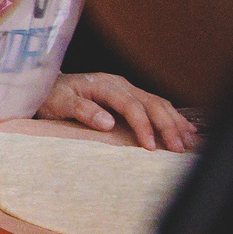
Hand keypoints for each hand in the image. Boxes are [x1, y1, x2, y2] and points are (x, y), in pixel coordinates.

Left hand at [40, 72, 197, 151]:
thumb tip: (108, 123)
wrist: (44, 85)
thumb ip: (83, 111)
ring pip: (158, 103)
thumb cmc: (50, 96)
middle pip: (151, 104)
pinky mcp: (128, 94)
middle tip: (179, 148)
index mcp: (105, 85)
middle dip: (168, 126)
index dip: (143, 126)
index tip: (150, 147)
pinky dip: (172, 116)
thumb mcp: (60, 104)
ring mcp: (126, 88)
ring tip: (188, 141)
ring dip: (175, 122)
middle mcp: (120, 84)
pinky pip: (155, 104)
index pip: (131, 106)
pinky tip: (185, 128)